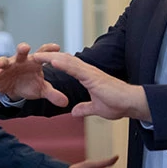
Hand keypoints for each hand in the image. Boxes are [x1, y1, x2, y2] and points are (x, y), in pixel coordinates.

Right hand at [0, 43, 67, 106]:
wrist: (16, 90)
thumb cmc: (30, 84)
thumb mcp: (42, 89)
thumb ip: (53, 94)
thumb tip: (65, 102)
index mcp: (34, 61)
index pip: (42, 54)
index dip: (49, 49)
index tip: (57, 46)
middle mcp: (20, 60)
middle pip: (21, 52)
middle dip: (22, 49)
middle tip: (24, 47)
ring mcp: (7, 65)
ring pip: (3, 61)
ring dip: (1, 62)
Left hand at [33, 52, 150, 121]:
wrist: (132, 103)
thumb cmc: (119, 104)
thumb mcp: (97, 109)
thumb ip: (85, 109)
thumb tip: (75, 112)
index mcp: (88, 77)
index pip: (68, 66)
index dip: (55, 62)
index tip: (42, 62)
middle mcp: (88, 71)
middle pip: (65, 61)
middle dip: (49, 57)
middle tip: (34, 55)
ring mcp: (91, 73)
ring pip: (68, 61)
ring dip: (51, 58)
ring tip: (37, 56)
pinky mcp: (93, 77)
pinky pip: (75, 69)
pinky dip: (63, 64)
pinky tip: (52, 61)